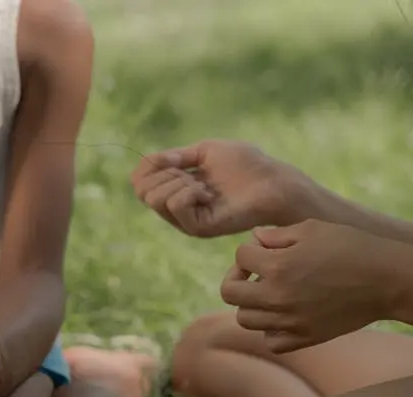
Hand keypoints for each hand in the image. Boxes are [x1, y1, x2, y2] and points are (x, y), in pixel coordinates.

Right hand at [130, 139, 320, 237]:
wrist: (272, 182)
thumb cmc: (245, 165)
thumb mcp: (204, 151)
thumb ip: (173, 157)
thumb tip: (145, 162)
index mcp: (175, 190)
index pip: (140, 181)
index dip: (152, 165)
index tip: (177, 159)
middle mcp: (176, 209)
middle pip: (142, 191)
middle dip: (165, 173)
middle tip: (193, 174)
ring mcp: (185, 221)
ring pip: (154, 198)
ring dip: (179, 182)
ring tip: (206, 186)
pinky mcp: (196, 229)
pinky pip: (175, 204)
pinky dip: (189, 191)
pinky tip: (209, 194)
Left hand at [219, 219, 398, 352]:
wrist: (388, 280)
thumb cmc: (352, 247)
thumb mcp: (312, 229)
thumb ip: (275, 235)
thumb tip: (253, 240)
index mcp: (277, 267)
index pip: (240, 257)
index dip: (249, 249)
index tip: (266, 249)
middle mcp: (277, 297)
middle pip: (229, 293)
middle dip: (237, 278)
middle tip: (255, 273)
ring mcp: (289, 322)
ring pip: (245, 319)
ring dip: (252, 304)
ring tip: (271, 292)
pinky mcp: (305, 338)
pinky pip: (271, 341)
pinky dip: (271, 330)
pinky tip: (284, 314)